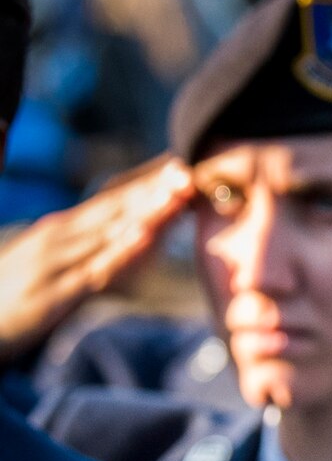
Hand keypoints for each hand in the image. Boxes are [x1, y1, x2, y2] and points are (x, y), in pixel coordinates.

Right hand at [0, 156, 195, 356]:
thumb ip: (86, 248)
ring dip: (144, 214)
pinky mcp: (54, 293)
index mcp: (60, 229)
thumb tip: (129, 235)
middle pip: (113, 210)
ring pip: (109, 233)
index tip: (178, 167)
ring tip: (175, 194)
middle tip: (186, 171)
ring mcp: (56, 263)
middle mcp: (59, 238)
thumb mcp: (51, 263)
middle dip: (150, 191)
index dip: (144, 185)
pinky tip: (143, 236)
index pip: (110, 201)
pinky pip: (94, 270)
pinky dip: (120, 252)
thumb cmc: (12, 293)